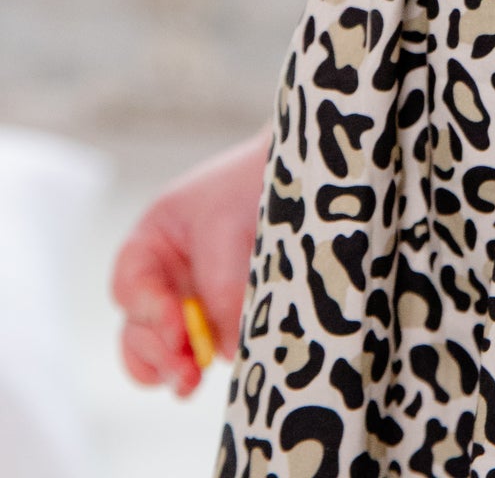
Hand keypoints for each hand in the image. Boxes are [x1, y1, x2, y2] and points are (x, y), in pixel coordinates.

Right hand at [110, 125, 270, 396]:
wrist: (296, 180)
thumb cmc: (249, 186)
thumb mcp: (226, 226)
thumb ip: (221, 287)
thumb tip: (224, 350)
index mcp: (150, 246)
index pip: (130, 288)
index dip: (148, 312)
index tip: (178, 330)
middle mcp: (161, 283)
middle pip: (137, 331)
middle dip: (157, 354)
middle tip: (186, 370)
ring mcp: (187, 308)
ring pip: (161, 354)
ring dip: (173, 370)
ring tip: (191, 381)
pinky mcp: (217, 326)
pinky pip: (200, 357)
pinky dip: (201, 368)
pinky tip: (211, 376)